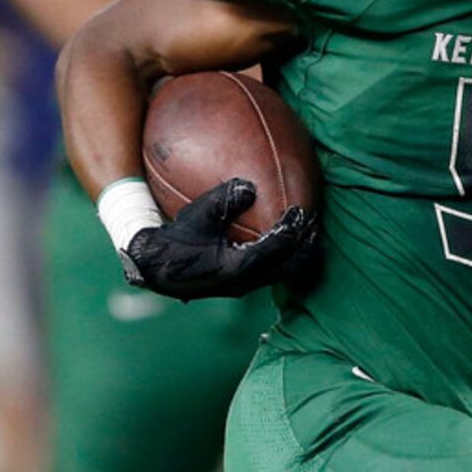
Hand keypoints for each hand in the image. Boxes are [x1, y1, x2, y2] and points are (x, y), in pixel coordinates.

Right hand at [121, 177, 317, 301]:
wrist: (156, 270)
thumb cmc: (175, 241)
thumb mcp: (198, 215)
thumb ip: (224, 200)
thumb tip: (251, 185)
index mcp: (239, 268)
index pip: (279, 248)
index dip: (294, 229)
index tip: (303, 209)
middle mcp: (247, 282)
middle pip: (292, 267)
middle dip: (306, 246)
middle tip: (315, 224)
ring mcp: (245, 286)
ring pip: (284, 273)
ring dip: (298, 254)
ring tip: (307, 234)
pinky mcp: (240, 285)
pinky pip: (272, 272)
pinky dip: (283, 257)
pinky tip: (281, 239)